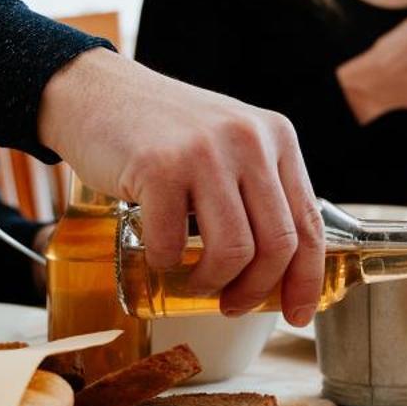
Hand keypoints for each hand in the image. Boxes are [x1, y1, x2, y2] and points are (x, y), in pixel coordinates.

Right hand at [37, 49, 323, 323]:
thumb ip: (258, 189)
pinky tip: (158, 252)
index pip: (309, 223)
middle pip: (278, 245)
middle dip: (257, 291)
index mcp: (276, 136)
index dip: (307, 278)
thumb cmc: (162, 131)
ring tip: (195, 281)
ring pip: (233, 252)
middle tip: (233, 305)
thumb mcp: (229, 144)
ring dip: (213, 283)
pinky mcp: (159, 167)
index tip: (298, 313)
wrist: (96, 91)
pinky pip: (173, 244)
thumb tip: (282, 269)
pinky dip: (164, 263)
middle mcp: (249, 139)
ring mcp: (204, 152)